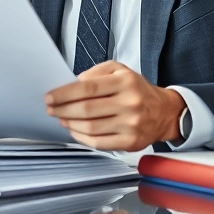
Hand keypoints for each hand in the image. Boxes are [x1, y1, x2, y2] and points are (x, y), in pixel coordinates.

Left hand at [44, 61, 185, 151]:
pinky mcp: (131, 142)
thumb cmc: (137, 89)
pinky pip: (99, 143)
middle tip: (51, 109)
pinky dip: (81, 138)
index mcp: (125, 82)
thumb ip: (95, 72)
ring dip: (70, 124)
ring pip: (91, 128)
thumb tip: (73, 84)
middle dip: (63, 109)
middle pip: (86, 109)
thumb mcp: (120, 70)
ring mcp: (131, 125)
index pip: (87, 88)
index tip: (49, 97)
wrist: (164, 112)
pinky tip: (75, 130)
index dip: (64, 94)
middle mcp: (130, 103)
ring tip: (62, 118)